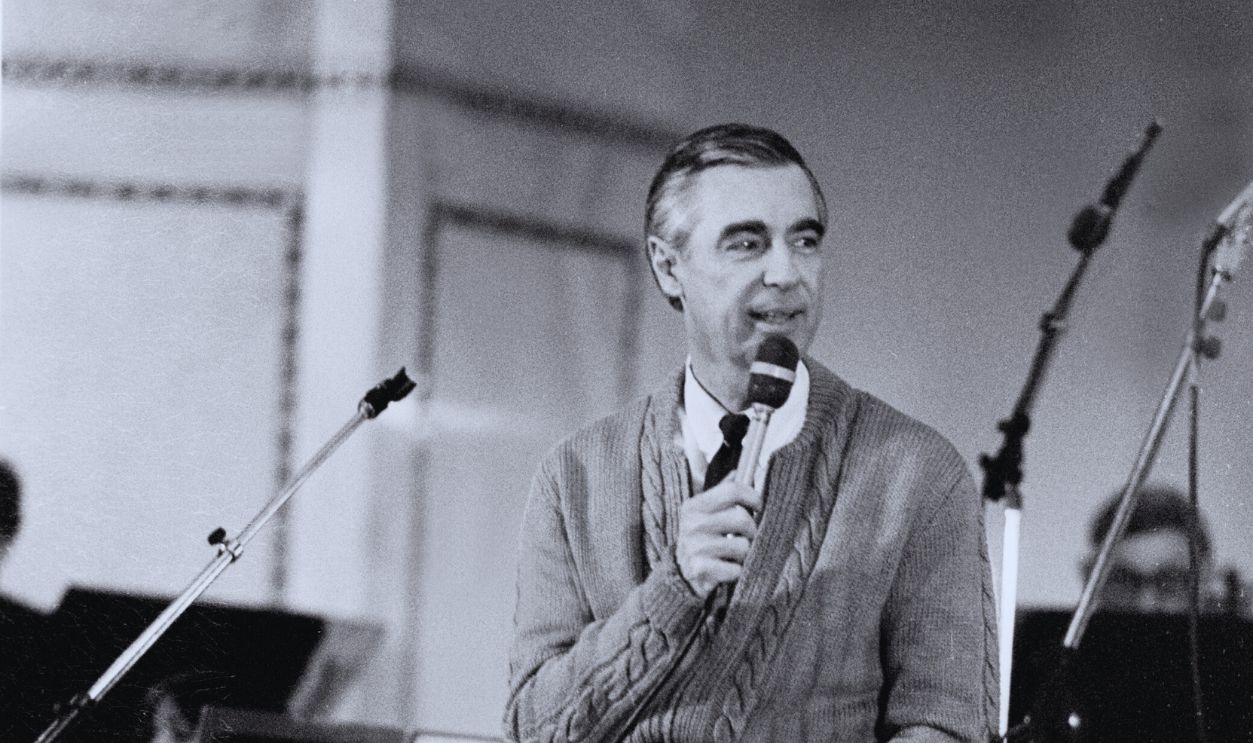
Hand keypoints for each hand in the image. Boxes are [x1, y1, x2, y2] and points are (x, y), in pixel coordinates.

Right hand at [676, 480, 760, 598]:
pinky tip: (726, 568)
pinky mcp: (701, 569)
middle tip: (746, 536)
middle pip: (741, 518)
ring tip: (734, 554)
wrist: (682, 574)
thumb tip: (738, 471)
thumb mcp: (704, 513)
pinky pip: (736, 569)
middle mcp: (691, 524)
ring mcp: (695, 547)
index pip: (731, 491)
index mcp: (693, 506)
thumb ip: (721, 492)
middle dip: (751, 530)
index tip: (758, 505)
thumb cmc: (701, 539)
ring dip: (744, 553)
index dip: (752, 496)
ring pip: (743, 546)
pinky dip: (736, 571)